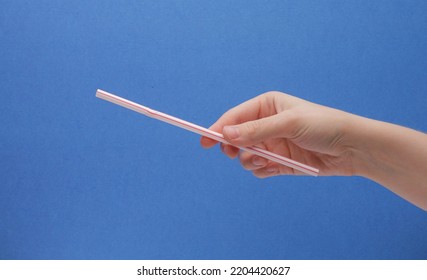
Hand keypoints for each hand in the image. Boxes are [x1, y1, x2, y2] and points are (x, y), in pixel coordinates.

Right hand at [200, 91, 356, 177]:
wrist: (352, 148)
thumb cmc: (323, 125)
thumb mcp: (288, 124)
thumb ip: (256, 130)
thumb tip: (225, 134)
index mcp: (267, 106)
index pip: (235, 117)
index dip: (218, 128)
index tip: (204, 141)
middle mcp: (266, 124)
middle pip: (236, 137)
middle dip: (233, 147)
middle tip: (232, 153)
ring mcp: (272, 144)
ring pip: (245, 155)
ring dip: (250, 160)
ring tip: (264, 161)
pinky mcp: (279, 162)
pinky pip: (259, 169)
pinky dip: (261, 170)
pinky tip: (273, 168)